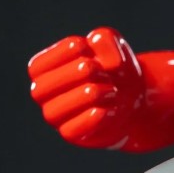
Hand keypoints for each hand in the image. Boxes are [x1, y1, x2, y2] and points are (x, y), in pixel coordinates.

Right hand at [28, 27, 144, 147]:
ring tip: (111, 90)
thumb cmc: (112, 68)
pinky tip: (107, 108)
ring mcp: (53, 114)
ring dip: (92, 95)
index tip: (93, 51)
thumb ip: (104, 39)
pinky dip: (95, 117)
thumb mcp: (112, 43)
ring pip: (59, 108)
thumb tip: (103, 62)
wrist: (133, 98)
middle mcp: (40, 92)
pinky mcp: (70, 133)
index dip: (77, 50)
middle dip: (84, 72)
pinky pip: (73, 129)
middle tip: (104, 72)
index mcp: (41, 68)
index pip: (51, 58)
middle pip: (48, 83)